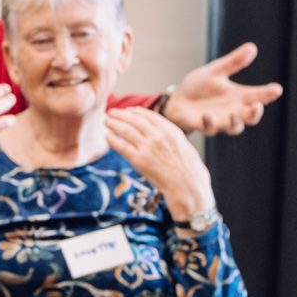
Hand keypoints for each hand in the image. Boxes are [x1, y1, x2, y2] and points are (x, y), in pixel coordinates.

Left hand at [107, 105, 215, 219]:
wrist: (187, 186)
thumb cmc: (190, 171)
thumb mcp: (185, 146)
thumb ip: (171, 137)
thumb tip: (161, 134)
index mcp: (170, 130)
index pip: (148, 115)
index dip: (135, 111)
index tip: (127, 110)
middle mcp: (158, 136)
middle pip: (134, 120)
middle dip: (121, 115)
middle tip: (111, 112)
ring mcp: (147, 147)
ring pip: (125, 130)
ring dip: (114, 124)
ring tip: (106, 121)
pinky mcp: (139, 160)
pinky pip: (121, 146)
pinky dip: (113, 140)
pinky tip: (108, 137)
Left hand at [163, 42, 282, 134]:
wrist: (178, 100)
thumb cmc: (200, 86)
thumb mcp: (216, 71)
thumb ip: (234, 62)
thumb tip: (252, 47)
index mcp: (238, 96)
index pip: (258, 96)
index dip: (268, 94)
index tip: (277, 89)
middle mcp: (233, 111)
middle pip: (250, 117)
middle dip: (255, 113)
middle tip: (257, 106)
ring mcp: (219, 120)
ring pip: (234, 128)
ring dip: (235, 123)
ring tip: (234, 115)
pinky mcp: (204, 126)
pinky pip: (209, 129)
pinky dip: (209, 123)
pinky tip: (206, 115)